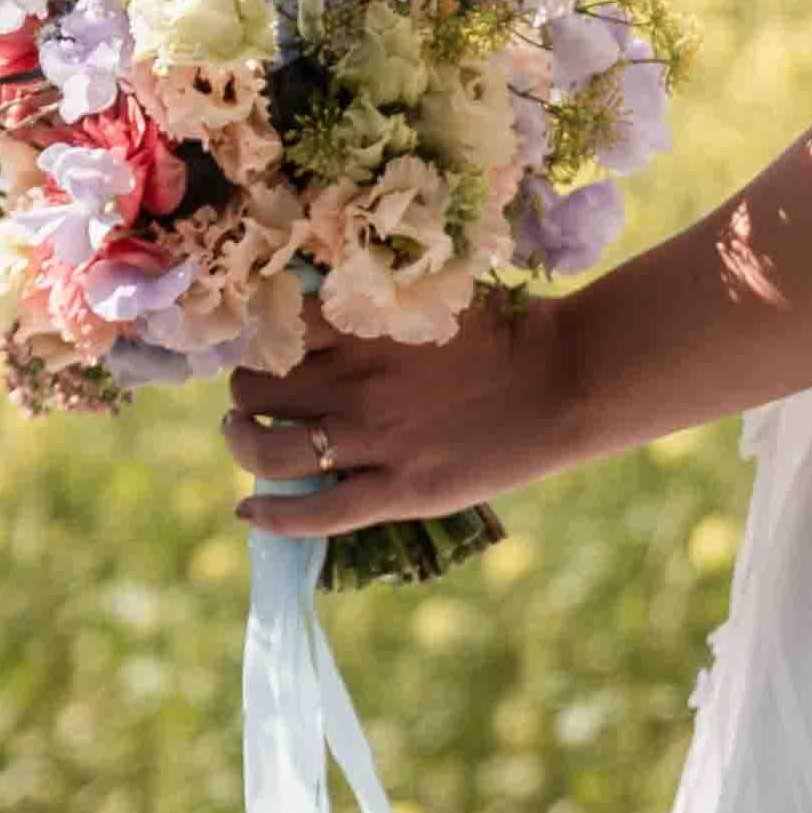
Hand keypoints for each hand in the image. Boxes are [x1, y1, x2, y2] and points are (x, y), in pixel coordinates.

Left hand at [226, 292, 582, 540]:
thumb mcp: (432, 296)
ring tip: (244, 435)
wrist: (569, 378)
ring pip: (266, 450)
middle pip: (256, 387)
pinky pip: (313, 513)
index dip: (255, 336)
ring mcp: (374, 440)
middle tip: (255, 393)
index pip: (270, 329)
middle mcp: (354, 382)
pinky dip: (269, 516)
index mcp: (361, 327)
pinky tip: (249, 513)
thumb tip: (324, 313)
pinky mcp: (399, 490)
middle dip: (247, 388)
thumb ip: (375, 305)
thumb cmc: (513, 329)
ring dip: (242, 441)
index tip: (259, 342)